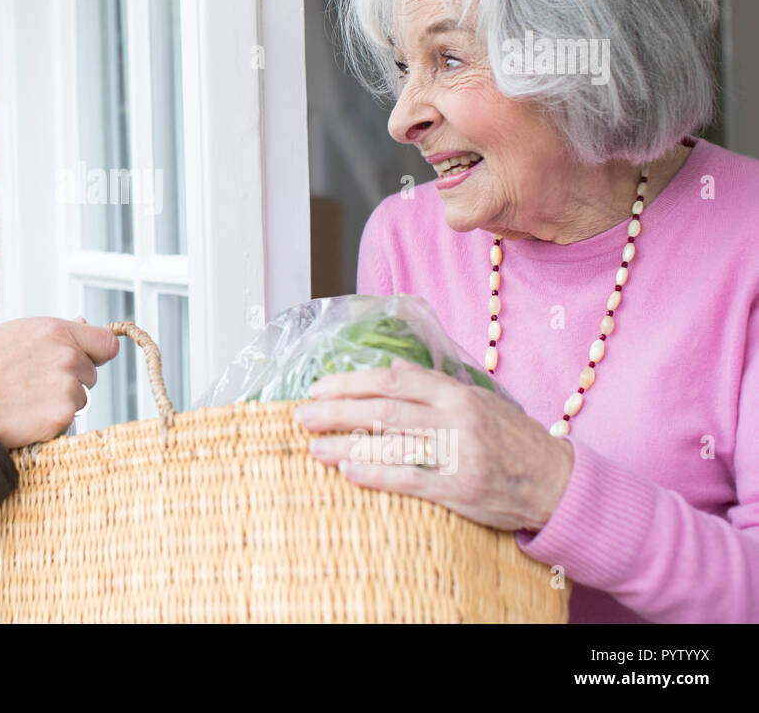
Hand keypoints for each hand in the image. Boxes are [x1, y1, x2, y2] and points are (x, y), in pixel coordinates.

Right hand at [0, 317, 119, 448]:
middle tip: (32, 385)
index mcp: (55, 331)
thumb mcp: (12, 336)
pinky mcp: (61, 418)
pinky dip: (51, 424)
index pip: (106, 343)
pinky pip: (67, 422)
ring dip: (60, 403)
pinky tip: (24, 418)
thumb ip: (53, 334)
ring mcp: (67, 388)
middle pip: (91, 374)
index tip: (89, 360)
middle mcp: (67, 356)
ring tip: (23, 401)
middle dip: (71, 380)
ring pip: (80, 399)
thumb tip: (84, 325)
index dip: (97, 354)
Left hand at [294, 358, 574, 531]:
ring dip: (346, 444)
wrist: (555, 482)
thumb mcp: (478, 400)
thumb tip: (392, 370)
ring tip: (314, 447)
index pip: (392, 381)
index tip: (319, 386)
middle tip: (303, 414)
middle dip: (337, 411)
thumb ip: (434, 385)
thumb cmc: (511, 438)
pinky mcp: (459, 489)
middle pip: (384, 410)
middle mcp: (456, 419)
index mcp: (457, 394)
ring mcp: (458, 454)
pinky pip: (409, 479)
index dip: (351, 382)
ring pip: (391, 444)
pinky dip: (376, 474)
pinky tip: (348, 470)